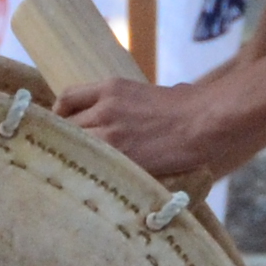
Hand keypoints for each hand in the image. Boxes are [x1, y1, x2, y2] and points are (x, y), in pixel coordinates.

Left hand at [60, 74, 242, 186]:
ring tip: (85, 168)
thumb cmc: (187, 106)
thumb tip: (120, 120)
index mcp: (111, 87)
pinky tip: (97, 178)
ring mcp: (110, 133)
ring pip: (77, 147)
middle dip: (70, 139)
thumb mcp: (148, 93)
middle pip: (67, 126)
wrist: (204, 121)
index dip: (61, 114)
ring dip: (80, 158)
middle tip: (75, 153)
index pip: (68, 98)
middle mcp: (104, 107)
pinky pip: (94, 165)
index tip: (64, 125)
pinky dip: (93, 171)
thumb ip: (124, 104)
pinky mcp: (120, 156)